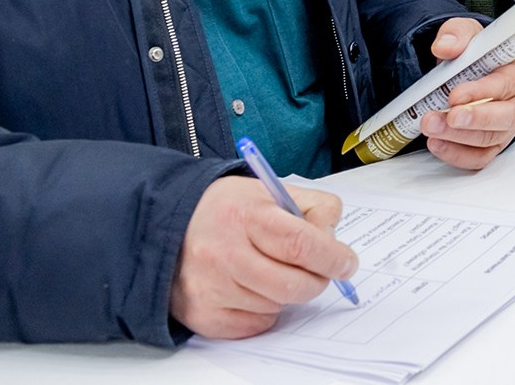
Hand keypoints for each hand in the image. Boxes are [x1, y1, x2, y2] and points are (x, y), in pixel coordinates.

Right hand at [170, 176, 356, 338]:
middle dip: (317, 280)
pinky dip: (266, 309)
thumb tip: (334, 241)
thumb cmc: (229, 209)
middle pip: (294, 284)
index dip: (333, 258)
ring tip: (272, 269)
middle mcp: (225, 253)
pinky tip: (254, 287)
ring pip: (278, 305)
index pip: (302, 245)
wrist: (168, 226)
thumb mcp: (271, 191)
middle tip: (319, 271)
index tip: (346, 263)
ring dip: (288, 292)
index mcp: (247, 215)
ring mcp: (211, 288)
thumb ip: (314, 208)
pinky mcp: (204, 315)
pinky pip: (257, 324)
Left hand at [419, 17, 514, 169]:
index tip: (455, 94)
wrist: (472, 71)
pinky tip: (436, 143)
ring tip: (431, 127)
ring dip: (457, 137)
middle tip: (448, 118)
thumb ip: (458, 34)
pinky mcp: (492, 145)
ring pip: (488, 140)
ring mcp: (506, 128)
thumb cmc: (478, 54)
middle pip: (504, 118)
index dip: (481, 91)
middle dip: (474, 120)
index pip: (506, 84)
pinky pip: (478, 158)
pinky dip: (457, 155)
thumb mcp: (469, 34)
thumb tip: (445, 47)